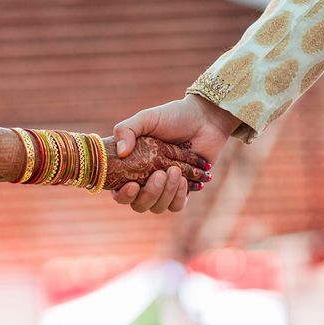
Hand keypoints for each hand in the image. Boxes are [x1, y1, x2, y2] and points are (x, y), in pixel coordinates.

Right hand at [112, 95, 240, 212]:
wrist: (204, 119)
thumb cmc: (172, 117)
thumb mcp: (145, 118)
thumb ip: (126, 130)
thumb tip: (121, 153)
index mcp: (130, 167)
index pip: (119, 192)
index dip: (124, 195)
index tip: (133, 184)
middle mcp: (144, 181)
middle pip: (139, 205)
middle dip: (150, 194)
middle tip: (160, 173)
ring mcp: (163, 187)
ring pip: (158, 207)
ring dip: (167, 192)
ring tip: (176, 170)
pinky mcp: (182, 190)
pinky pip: (177, 206)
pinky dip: (180, 195)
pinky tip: (186, 179)